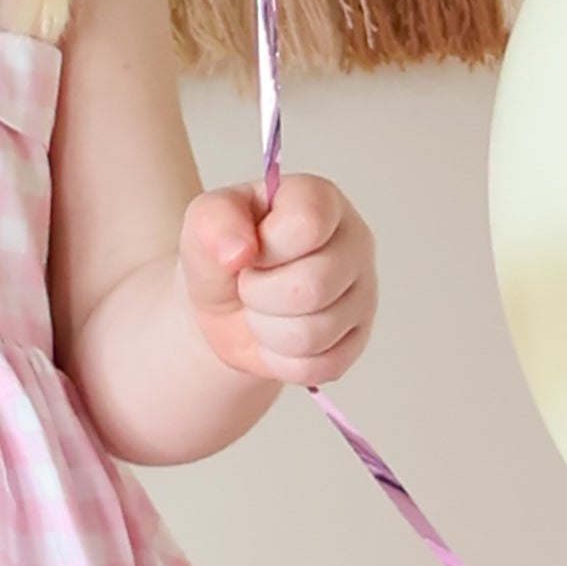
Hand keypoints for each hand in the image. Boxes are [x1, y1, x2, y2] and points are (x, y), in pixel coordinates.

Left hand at [178, 174, 376, 385]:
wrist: (223, 303)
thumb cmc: (221, 250)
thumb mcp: (203, 221)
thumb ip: (213, 220)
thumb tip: (239, 252)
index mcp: (320, 199)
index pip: (308, 222)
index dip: (267, 246)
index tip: (249, 248)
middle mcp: (355, 241)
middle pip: (312, 287)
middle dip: (258, 294)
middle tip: (249, 282)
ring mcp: (363, 293)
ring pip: (313, 333)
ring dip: (266, 328)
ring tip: (260, 307)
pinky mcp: (358, 340)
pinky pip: (319, 366)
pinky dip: (280, 358)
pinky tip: (275, 333)